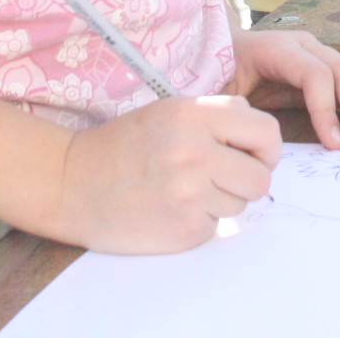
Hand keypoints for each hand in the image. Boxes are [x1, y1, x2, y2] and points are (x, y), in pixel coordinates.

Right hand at [55, 94, 280, 253]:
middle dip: (248, 179)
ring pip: (241, 204)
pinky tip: (172, 208)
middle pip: (261, 177)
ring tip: (186, 190)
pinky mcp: (184, 229)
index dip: (266, 147)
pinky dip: (201, 220)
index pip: (265, 132)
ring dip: (222, 201)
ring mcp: (190, 195)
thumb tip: (261, 137)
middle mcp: (195, 153)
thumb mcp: (169, 111)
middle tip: (223, 177)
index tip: (255, 154)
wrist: (72, 183)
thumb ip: (217, 117)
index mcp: (194, 116)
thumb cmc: (123, 145)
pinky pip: (217, 226)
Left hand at [229, 28, 339, 148]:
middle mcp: (304, 45)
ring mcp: (318, 53)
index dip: (327, 109)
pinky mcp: (326, 67)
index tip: (333, 145)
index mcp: (277, 48)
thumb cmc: (220, 72)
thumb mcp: (219, 88)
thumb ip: (232, 106)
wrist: (222, 49)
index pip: (315, 74)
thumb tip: (245, 136)